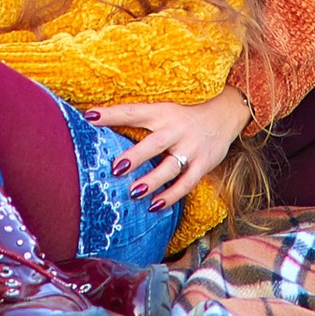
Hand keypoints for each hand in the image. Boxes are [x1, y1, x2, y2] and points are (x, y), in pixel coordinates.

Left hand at [93, 89, 250, 210]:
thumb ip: (138, 120)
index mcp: (162, 112)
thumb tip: (99, 124)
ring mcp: (191, 147)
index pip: (134, 112)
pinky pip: (187, 182)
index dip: (112, 114)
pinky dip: (172, 195)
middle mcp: (176, 128)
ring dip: (152, 180)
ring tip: (134, 193)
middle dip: (136, 156)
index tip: (90, 116)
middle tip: (116, 168)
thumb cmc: (183, 115)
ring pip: (170, 166)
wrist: (225, 113)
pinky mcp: (203, 163)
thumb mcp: (163, 110)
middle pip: (154, 143)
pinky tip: (155, 205)